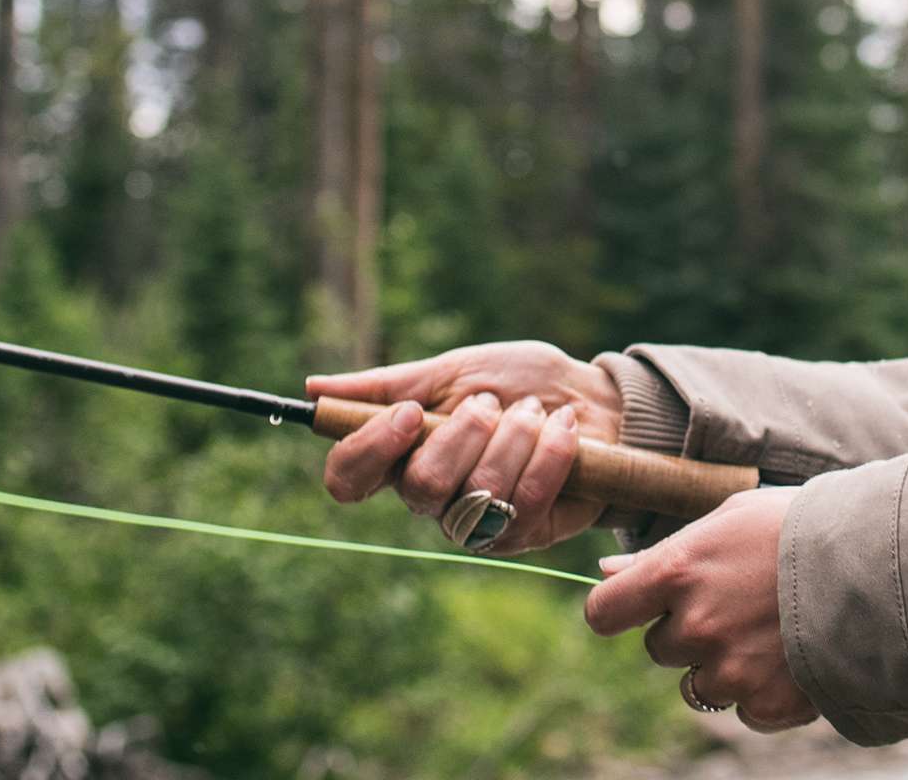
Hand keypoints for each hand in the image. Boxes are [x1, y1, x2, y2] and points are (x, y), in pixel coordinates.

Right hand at [306, 341, 625, 552]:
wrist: (592, 400)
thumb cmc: (518, 383)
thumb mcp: (452, 371)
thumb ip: (388, 386)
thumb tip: (315, 387)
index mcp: (399, 456)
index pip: (347, 479)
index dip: (370, 450)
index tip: (411, 413)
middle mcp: (429, 498)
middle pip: (419, 485)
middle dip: (464, 433)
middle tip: (493, 403)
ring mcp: (475, 522)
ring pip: (478, 491)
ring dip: (514, 436)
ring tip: (536, 411)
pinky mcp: (523, 535)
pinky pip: (527, 499)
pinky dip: (551, 453)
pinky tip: (563, 429)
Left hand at [584, 487, 817, 732]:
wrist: (886, 562)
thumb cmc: (807, 525)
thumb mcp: (733, 519)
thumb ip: (669, 551)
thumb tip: (609, 569)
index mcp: (678, 570)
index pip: (604, 612)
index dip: (619, 610)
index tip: (639, 607)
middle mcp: (695, 624)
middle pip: (659, 647)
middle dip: (689, 631)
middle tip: (741, 602)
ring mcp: (730, 670)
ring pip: (698, 684)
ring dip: (724, 665)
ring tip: (772, 629)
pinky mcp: (766, 703)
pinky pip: (743, 711)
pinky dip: (763, 693)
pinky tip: (794, 656)